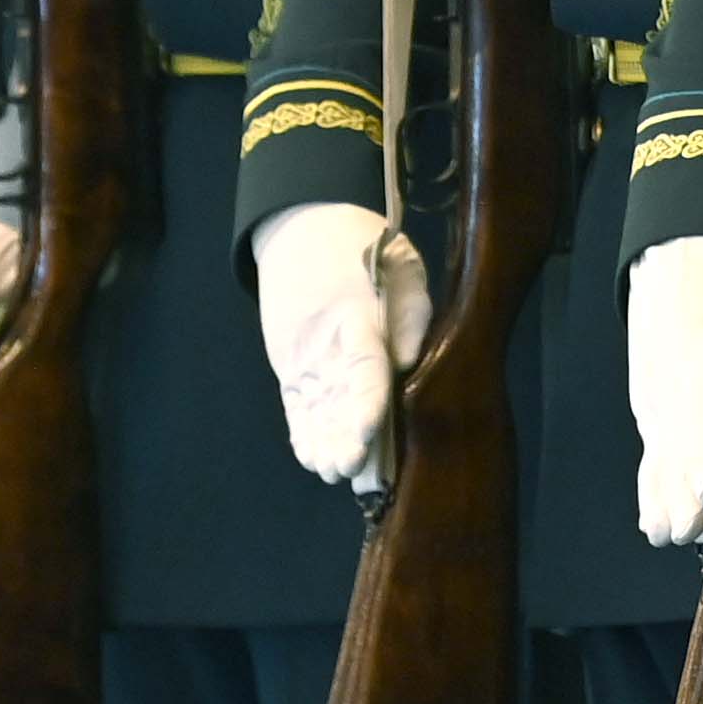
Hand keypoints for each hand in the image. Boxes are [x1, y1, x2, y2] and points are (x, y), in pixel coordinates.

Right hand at [251, 202, 432, 491]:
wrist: (301, 228)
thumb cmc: (364, 247)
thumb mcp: (402, 263)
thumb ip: (413, 312)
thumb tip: (413, 362)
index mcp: (355, 314)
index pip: (362, 364)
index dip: (366, 401)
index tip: (372, 432)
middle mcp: (323, 342)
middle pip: (334, 398)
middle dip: (344, 438)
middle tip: (355, 472)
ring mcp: (300, 356)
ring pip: (312, 410)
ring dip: (323, 444)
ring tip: (337, 475)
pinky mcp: (289, 365)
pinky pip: (296, 407)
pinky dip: (304, 434)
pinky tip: (315, 460)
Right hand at [626, 238, 702, 547]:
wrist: (677, 270)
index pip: (702, 412)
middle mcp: (673, 380)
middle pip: (677, 446)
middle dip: (683, 491)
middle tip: (693, 533)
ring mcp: (655, 398)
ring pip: (658, 455)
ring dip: (663, 498)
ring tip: (671, 537)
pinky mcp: (649, 412)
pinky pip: (649, 455)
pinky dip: (651, 489)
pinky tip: (654, 526)